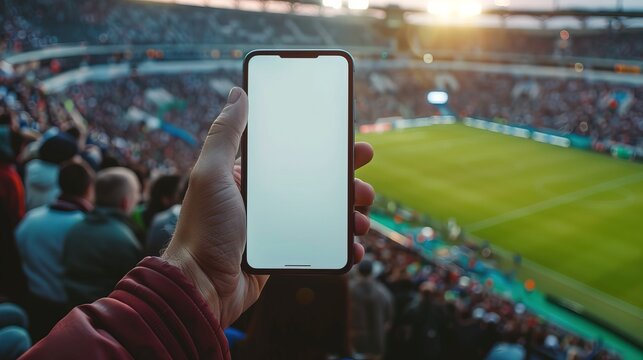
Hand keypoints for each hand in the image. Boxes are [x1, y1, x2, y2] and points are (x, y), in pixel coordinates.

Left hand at [162, 87, 374, 327]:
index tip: (352, 143)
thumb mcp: (211, 174)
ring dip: (347, 214)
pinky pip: (320, 243)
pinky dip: (340, 245)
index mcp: (251, 176)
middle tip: (363, 187)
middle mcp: (267, 198)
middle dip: (345, 183)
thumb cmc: (202, 229)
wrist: (201, 288)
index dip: (326, 148)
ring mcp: (278, 226)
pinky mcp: (284, 251)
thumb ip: (225, 134)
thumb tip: (238, 93)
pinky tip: (353, 247)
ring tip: (360, 221)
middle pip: (317, 183)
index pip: (295, 154)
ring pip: (324, 213)